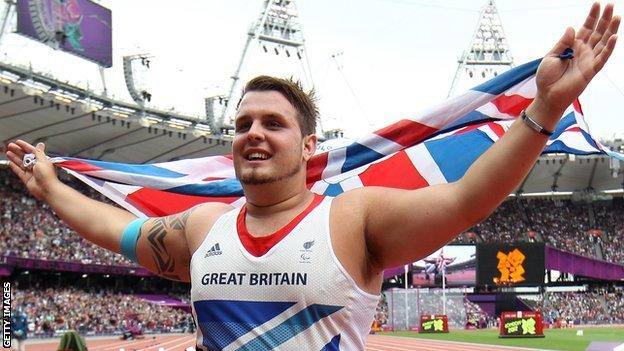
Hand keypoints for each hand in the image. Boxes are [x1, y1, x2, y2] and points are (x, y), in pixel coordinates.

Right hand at [5, 140, 59, 199]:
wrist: (47, 189)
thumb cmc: (47, 176)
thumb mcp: (43, 161)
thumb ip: (39, 153)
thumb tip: (40, 144)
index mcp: (42, 160)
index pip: (32, 151)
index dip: (25, 146)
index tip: (18, 142)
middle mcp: (37, 166)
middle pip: (25, 156)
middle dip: (18, 151)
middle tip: (10, 146)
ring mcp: (31, 172)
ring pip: (21, 163)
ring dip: (15, 157)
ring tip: (8, 152)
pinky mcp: (27, 179)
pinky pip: (19, 171)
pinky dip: (14, 167)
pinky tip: (10, 162)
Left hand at [535, 2, 619, 116]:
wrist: (547, 95)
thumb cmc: (547, 77)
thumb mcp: (551, 56)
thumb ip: (562, 42)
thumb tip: (572, 27)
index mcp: (573, 46)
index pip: (586, 28)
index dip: (591, 16)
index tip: (597, 3)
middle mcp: (584, 51)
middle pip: (597, 32)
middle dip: (604, 19)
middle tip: (611, 5)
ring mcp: (589, 60)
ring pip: (604, 42)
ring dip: (611, 30)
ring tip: (616, 17)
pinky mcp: (591, 70)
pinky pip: (603, 57)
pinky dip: (609, 48)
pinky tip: (615, 37)